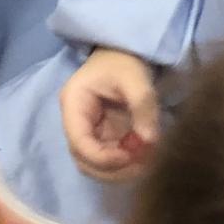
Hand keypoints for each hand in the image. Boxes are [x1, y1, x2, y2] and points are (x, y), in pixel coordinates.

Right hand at [61, 48, 159, 181]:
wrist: (125, 52)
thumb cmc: (125, 60)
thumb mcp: (135, 77)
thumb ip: (143, 106)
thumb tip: (150, 141)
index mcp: (73, 105)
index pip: (79, 144)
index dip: (103, 158)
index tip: (131, 157)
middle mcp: (76, 123)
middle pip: (85, 161)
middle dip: (113, 169)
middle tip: (143, 165)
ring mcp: (89, 132)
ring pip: (97, 166)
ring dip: (121, 170)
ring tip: (147, 161)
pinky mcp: (104, 137)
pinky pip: (110, 159)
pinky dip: (127, 164)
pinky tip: (146, 157)